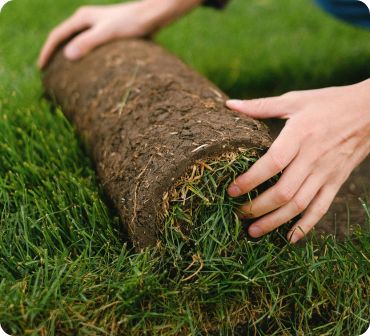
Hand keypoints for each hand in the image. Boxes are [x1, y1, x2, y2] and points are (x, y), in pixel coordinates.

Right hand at [37, 0, 200, 68]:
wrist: (152, 16)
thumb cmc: (131, 23)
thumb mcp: (108, 33)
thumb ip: (88, 42)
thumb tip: (68, 55)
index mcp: (82, 18)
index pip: (57, 35)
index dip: (47, 52)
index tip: (41, 68)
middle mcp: (87, 20)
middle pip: (64, 37)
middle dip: (55, 54)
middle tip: (49, 72)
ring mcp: (97, 26)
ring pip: (77, 41)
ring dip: (69, 55)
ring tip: (65, 72)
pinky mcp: (108, 33)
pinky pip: (89, 46)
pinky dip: (84, 56)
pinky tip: (89, 68)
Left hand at [226, 79, 369, 242]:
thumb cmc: (328, 103)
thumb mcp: (294, 100)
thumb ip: (260, 106)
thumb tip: (230, 104)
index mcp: (300, 135)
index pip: (272, 163)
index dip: (250, 180)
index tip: (231, 190)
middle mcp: (313, 158)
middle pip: (283, 192)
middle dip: (257, 207)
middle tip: (237, 213)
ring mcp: (327, 173)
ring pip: (299, 205)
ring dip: (275, 222)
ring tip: (253, 231)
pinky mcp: (337, 182)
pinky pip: (321, 208)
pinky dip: (306, 226)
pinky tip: (289, 238)